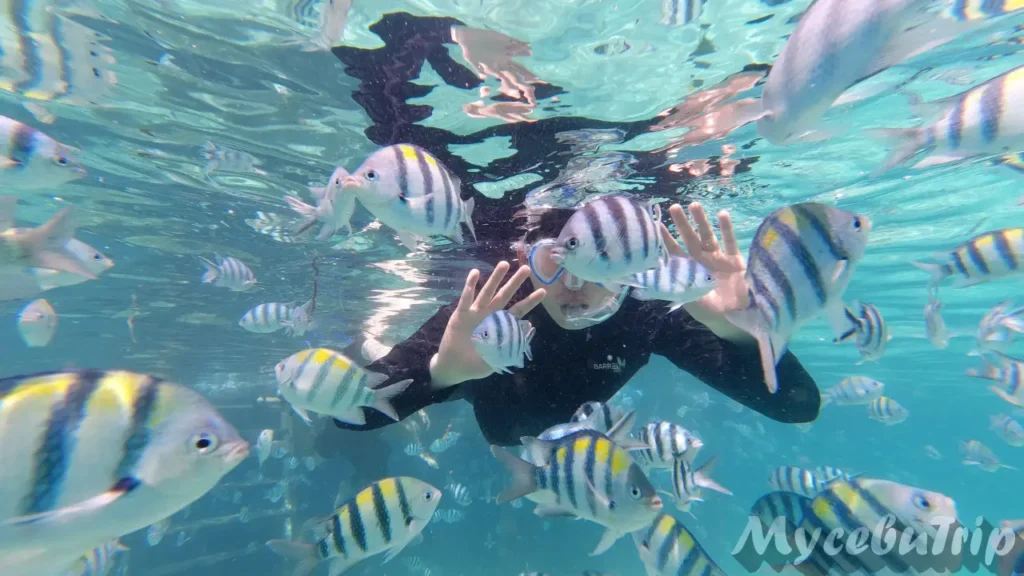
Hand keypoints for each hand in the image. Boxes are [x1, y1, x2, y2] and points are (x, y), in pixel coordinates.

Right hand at [429, 262, 545, 387]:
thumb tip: (529, 326)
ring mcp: (476, 313)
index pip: (518, 310)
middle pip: (505, 295)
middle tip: (526, 269)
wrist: (454, 367)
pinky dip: (470, 286)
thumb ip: (513, 343)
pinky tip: (475, 273)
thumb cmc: (477, 363)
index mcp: (500, 325)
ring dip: (495, 278)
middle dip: (515, 282)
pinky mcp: (462, 314)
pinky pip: (466, 298)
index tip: (543, 291)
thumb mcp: (499, 357)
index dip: (530, 301)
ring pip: (487, 292)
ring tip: (503, 264)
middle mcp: (490, 315)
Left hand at [660, 202, 750, 329]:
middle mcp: (702, 261)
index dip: (665, 238)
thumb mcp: (689, 298)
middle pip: (690, 238)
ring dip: (701, 221)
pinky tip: (722, 214)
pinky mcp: (735, 260)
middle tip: (674, 207)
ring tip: (695, 204)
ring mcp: (718, 259)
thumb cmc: (709, 311)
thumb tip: (654, 280)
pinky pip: (730, 241)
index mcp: (689, 270)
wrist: (734, 318)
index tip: (656, 223)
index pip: (674, 250)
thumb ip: (677, 285)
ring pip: (708, 235)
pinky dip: (726, 228)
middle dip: (682, 223)